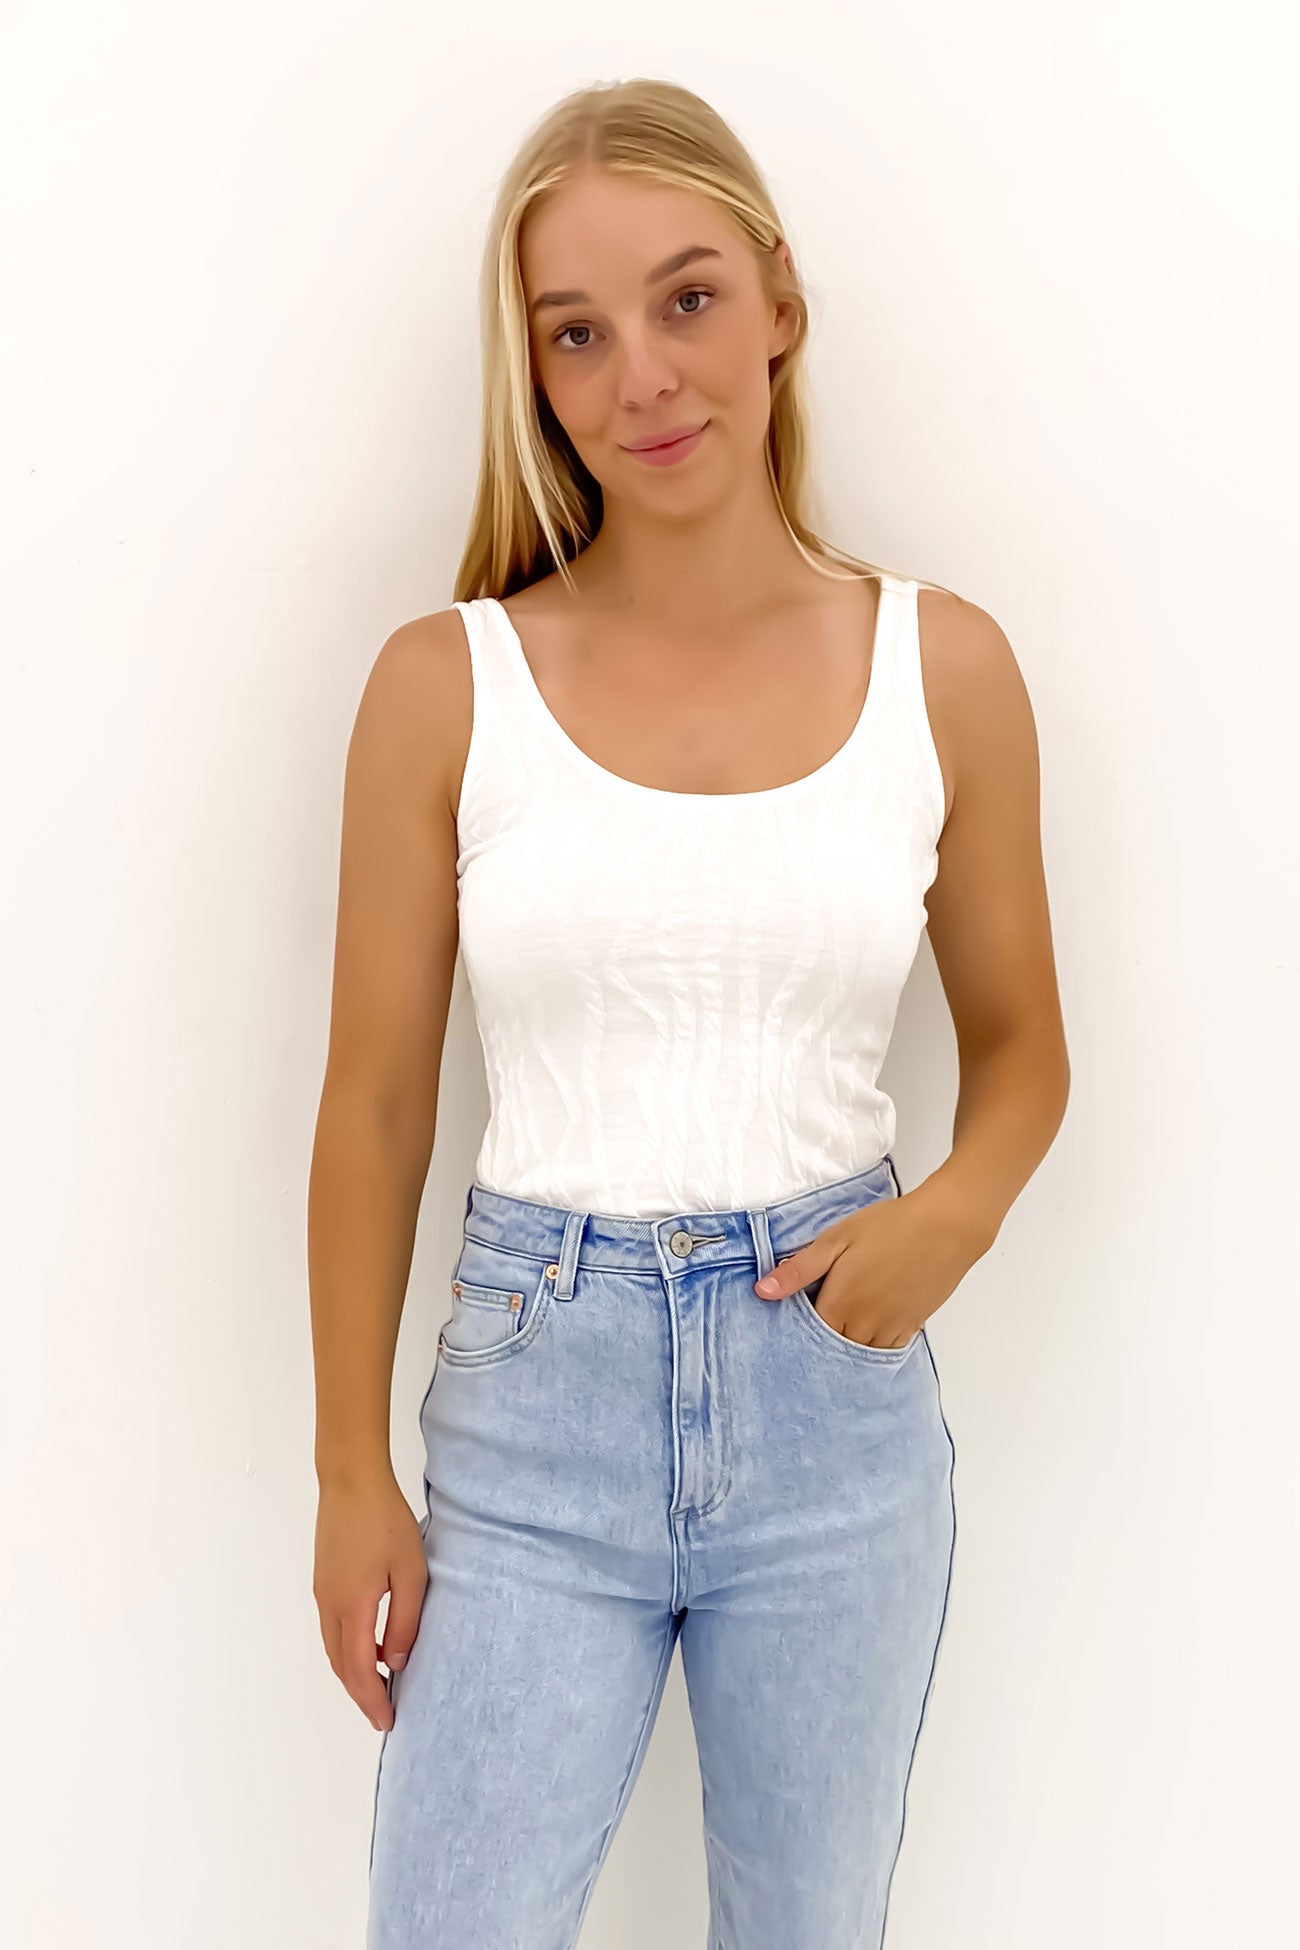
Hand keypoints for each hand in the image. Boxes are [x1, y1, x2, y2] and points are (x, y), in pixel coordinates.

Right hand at [313, 1469, 427, 1731]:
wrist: (350, 1480)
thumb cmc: (385, 1521)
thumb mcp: (410, 1572)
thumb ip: (405, 1621)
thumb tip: (396, 1663)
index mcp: (352, 1607)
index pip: (359, 1670)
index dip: (372, 1700)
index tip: (387, 1721)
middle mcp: (329, 1605)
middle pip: (340, 1666)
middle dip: (361, 1694)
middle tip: (384, 1713)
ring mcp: (322, 1592)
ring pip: (333, 1648)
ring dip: (353, 1673)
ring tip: (380, 1686)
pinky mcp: (323, 1580)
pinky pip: (332, 1629)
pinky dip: (348, 1649)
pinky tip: (371, 1646)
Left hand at [753, 1183, 988, 1347]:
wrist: (947, 1226)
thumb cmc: (891, 1226)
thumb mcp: (837, 1239)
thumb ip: (799, 1269)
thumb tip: (763, 1291)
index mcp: (841, 1304)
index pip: (808, 1335)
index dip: (796, 1331)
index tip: (790, 1322)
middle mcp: (865, 1325)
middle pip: (833, 1349)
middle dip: (820, 1342)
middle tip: (814, 1326)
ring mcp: (891, 1329)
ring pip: (859, 1354)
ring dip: (847, 1346)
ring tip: (840, 1327)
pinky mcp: (912, 1326)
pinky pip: (886, 1350)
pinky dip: (873, 1346)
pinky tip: (867, 1330)